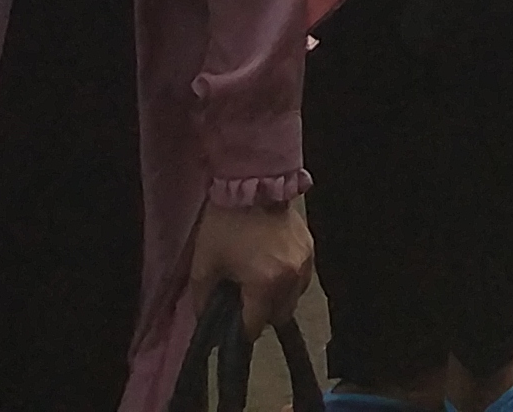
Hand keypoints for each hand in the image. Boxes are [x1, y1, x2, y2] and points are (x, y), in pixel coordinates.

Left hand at [191, 197, 314, 332]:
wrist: (252, 182)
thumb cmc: (225, 225)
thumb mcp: (203, 266)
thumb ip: (203, 301)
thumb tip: (206, 321)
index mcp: (266, 285)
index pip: (255, 327)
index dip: (238, 329)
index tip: (228, 321)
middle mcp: (291, 277)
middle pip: (279, 316)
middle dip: (261, 314)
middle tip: (243, 300)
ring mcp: (304, 261)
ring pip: (293, 298)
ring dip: (277, 297)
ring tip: (257, 280)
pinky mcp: (310, 246)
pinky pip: (301, 277)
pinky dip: (287, 278)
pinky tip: (270, 263)